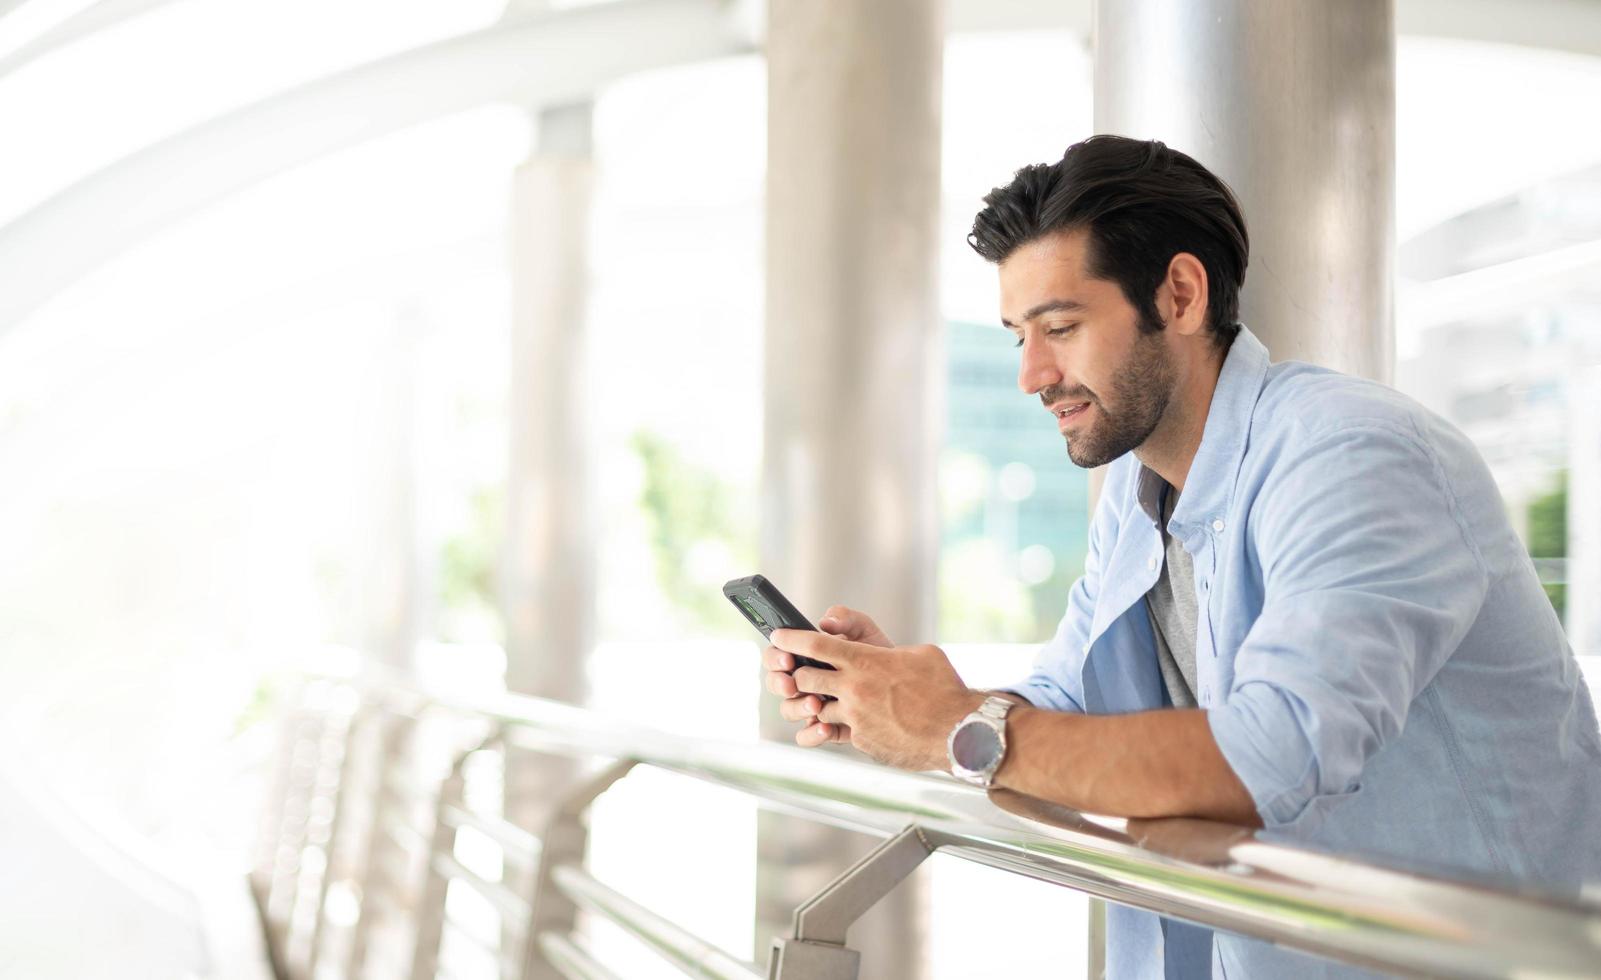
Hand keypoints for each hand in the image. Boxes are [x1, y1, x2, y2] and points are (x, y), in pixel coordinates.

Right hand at [763, 606, 891, 747]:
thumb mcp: (865, 632)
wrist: (904, 686)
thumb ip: (846, 619)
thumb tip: (826, 622)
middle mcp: (805, 681)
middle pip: (776, 683)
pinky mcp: (826, 727)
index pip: (778, 654)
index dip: (776, 656)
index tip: (787, 657)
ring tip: (816, 704)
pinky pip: (807, 736)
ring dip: (798, 708)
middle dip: (779, 683)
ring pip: (789, 710)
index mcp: (807, 656)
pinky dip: (812, 734)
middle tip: (791, 683)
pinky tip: (826, 727)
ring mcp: (814, 705)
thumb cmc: (880, 655)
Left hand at [769, 626, 982, 771]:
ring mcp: (854, 717)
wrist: (958, 732)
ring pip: (816, 708)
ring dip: (819, 704)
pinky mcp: (861, 741)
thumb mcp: (920, 652)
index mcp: (865, 660)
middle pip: (804, 678)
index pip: (815, 644)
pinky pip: (839, 732)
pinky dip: (843, 726)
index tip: (777, 637)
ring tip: (831, 701)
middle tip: (800, 673)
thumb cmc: (944, 690)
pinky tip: (858, 723)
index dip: (791, 638)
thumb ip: (890, 650)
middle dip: (798, 675)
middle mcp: (853, 688)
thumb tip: (880, 654)